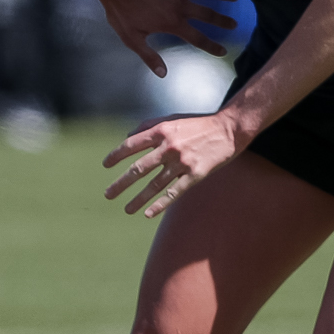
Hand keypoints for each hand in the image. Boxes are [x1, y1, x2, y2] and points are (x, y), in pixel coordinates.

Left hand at [96, 0, 239, 77]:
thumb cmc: (121, 12)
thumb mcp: (132, 39)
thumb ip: (149, 56)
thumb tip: (163, 74)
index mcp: (172, 23)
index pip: (198, 38)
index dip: (212, 46)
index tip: (223, 51)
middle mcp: (180, 6)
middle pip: (208, 14)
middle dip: (223, 21)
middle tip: (235, 25)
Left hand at [104, 110, 246, 217]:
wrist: (228, 130)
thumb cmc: (197, 124)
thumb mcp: (171, 119)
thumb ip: (148, 126)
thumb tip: (127, 137)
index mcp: (161, 131)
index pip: (131, 145)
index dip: (116, 155)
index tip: (105, 165)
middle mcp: (169, 147)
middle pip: (139, 169)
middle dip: (121, 183)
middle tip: (108, 194)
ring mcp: (182, 162)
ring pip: (154, 184)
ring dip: (138, 199)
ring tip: (126, 209)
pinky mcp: (195, 174)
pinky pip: (174, 193)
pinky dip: (160, 204)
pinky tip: (148, 214)